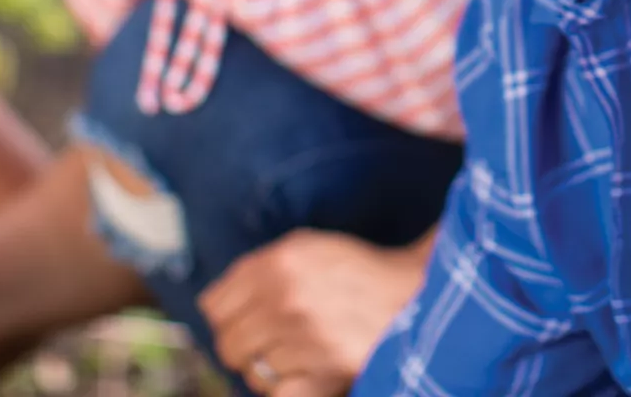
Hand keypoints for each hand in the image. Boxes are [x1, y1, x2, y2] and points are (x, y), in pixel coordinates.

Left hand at [200, 229, 430, 396]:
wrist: (418, 295)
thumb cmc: (359, 274)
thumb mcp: (308, 248)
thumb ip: (258, 269)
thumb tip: (212, 305)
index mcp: (279, 261)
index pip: (214, 306)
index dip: (229, 317)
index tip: (248, 322)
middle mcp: (287, 296)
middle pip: (227, 344)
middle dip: (247, 348)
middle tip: (278, 344)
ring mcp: (305, 337)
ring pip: (252, 374)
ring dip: (272, 372)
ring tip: (303, 357)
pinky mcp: (325, 372)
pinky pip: (276, 396)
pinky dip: (287, 390)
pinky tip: (306, 377)